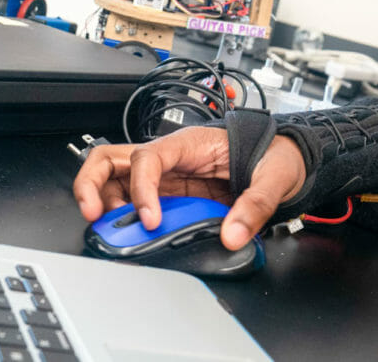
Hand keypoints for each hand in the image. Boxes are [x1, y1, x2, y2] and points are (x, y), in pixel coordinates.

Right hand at [71, 127, 306, 249]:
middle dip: (92, 183)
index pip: (148, 157)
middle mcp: (171, 157)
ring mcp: (167, 176)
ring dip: (102, 200)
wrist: (285, 157)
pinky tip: (129, 231)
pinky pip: (133, 199)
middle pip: (112, 157)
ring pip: (115, 177)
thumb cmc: (275, 154)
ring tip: (109, 227)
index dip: (143, 188)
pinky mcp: (170, 194)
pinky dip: (121, 214)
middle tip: (94, 215)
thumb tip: (233, 234)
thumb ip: (256, 205)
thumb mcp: (275, 176)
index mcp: (192, 144)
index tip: (151, 219)